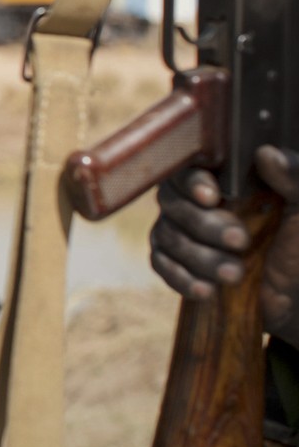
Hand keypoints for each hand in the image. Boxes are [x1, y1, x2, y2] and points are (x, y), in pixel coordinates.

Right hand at [150, 144, 298, 346]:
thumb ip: (295, 178)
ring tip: (235, 275)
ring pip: (168, 236)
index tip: (212, 198)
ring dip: (200, 258)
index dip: (193, 181)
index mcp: (225, 180)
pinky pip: (162, 264)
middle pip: (174, 203)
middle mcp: (196, 201)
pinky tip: (206, 290)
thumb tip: (267, 154)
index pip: (191, 167)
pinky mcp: (176, 261)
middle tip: (241, 242)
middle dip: (205, 226)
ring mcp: (182, 231)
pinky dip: (182, 278)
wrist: (295, 293)